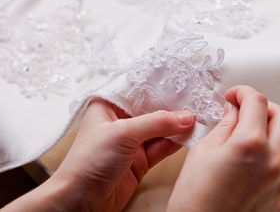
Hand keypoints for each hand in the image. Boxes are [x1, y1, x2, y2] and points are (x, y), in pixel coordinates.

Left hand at [1, 98, 194, 211]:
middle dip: (173, 105)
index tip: (182, 79)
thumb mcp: (122, 134)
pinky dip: (176, 141)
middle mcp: (121, 121)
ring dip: (177, 125)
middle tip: (196, 98)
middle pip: (152, 109)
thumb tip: (185, 117)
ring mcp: (131, 141)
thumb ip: (156, 123)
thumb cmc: (88, 162)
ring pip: (160, 128)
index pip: (138, 89)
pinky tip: (189, 134)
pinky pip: (162, 146)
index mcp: (109, 106)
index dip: (160, 85)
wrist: (81, 202)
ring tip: (199, 115)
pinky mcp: (140, 160)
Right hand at [168, 86, 279, 211]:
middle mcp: (272, 161)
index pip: (257, 102)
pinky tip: (256, 156)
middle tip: (244, 109)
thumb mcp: (203, 151)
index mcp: (249, 145)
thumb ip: (224, 126)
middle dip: (263, 106)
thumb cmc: (195, 198)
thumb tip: (233, 112)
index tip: (234, 96)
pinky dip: (276, 152)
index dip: (243, 92)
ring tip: (254, 132)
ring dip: (275, 129)